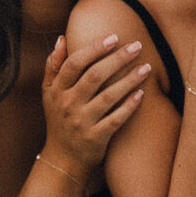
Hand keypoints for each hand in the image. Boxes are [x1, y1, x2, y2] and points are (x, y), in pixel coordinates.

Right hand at [40, 32, 146, 174]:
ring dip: (129, 80)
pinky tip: (141, 94)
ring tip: (146, 67)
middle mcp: (68, 105)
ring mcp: (81, 122)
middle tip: (137, 46)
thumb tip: (62, 39)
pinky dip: (128, 106)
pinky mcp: (95, 138)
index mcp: (57, 90)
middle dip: (117, 59)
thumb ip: (54, 66)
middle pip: (94, 76)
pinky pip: (115, 120)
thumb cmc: (59, 120)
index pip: (74, 63)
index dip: (94, 48)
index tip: (114, 37)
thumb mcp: (48, 94)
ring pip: (108, 96)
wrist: (62, 159)